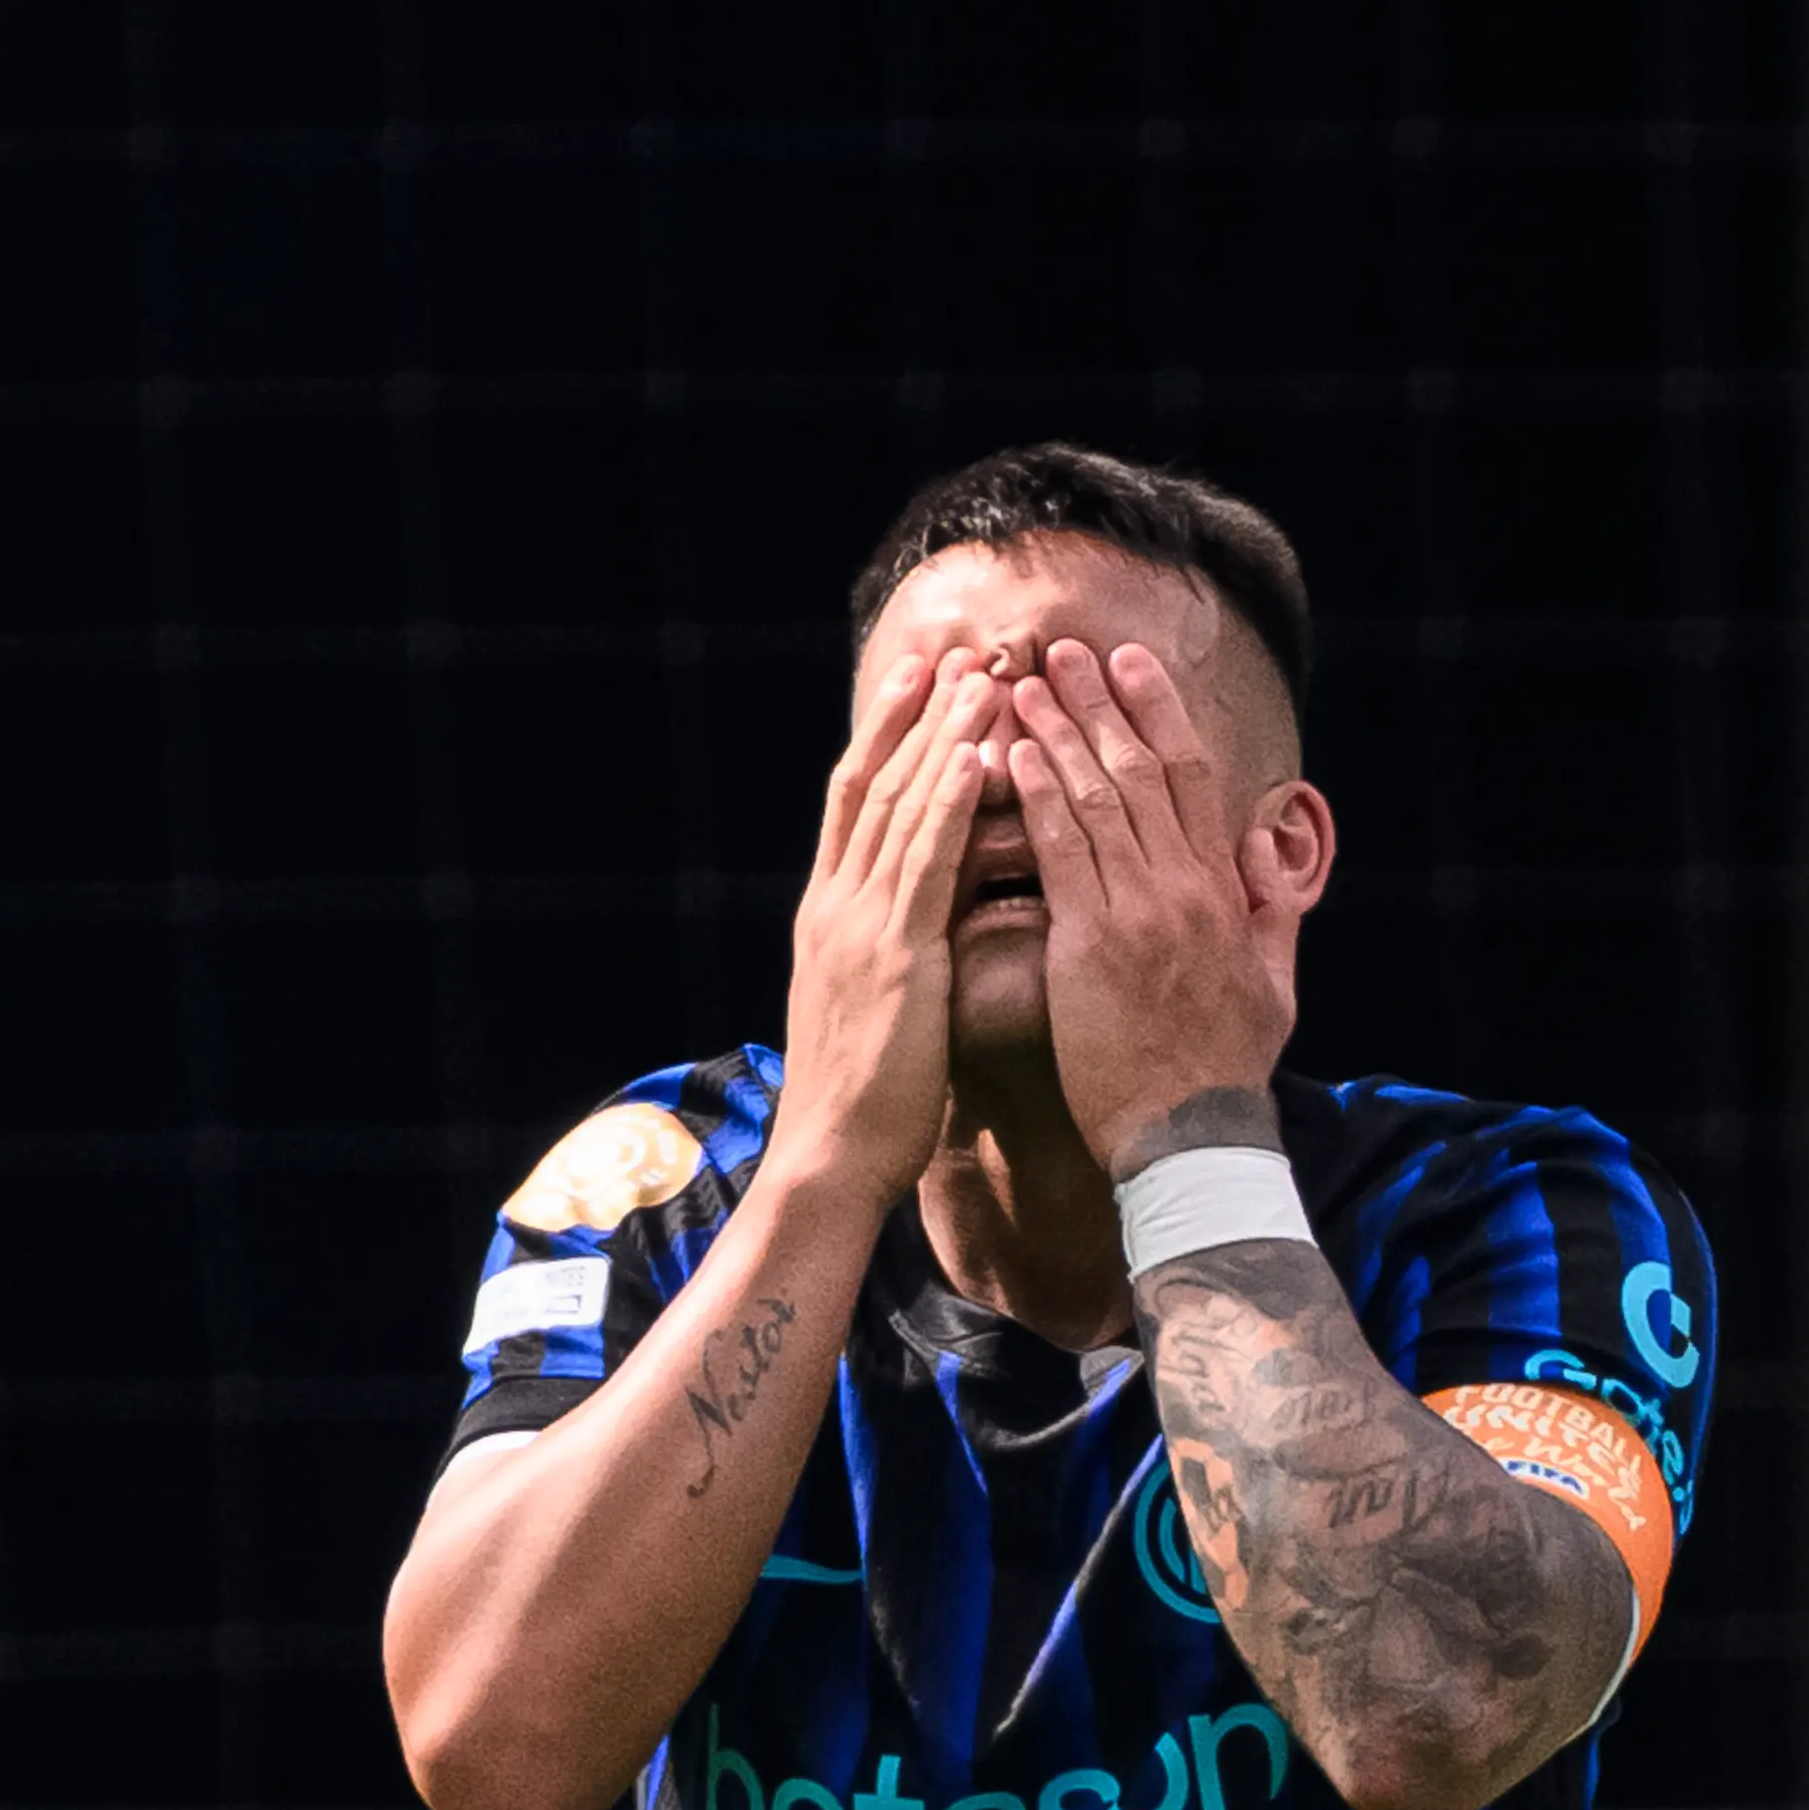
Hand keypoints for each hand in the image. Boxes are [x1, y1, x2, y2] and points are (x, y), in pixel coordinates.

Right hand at [774, 654, 1001, 1206]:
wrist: (828, 1162)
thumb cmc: (861, 1106)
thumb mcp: (869, 1011)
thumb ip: (887, 955)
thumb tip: (918, 928)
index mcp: (829, 915)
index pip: (855, 802)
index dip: (886, 736)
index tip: (920, 680)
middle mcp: (835, 904)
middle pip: (874, 783)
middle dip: (916, 713)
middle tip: (958, 647)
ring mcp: (859, 925)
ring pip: (900, 806)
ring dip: (942, 735)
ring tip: (979, 674)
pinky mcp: (894, 957)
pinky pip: (927, 863)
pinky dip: (951, 802)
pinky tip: (980, 753)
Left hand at [1005, 640, 1303, 1178]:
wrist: (1192, 1139)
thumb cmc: (1226, 1071)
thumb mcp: (1274, 985)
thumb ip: (1272, 911)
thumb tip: (1265, 848)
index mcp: (1222, 891)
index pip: (1189, 777)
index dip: (1157, 712)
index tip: (1130, 664)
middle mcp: (1183, 887)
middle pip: (1137, 769)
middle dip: (1097, 702)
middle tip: (1060, 650)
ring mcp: (1138, 912)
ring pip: (1093, 798)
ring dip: (1054, 732)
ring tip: (1017, 686)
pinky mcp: (1092, 945)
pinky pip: (1058, 852)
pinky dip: (1033, 797)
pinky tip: (1006, 755)